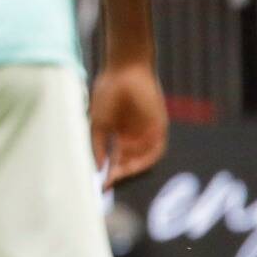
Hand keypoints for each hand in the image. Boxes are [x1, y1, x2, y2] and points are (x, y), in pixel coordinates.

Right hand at [89, 59, 167, 185]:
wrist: (124, 72)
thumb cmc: (108, 93)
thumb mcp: (98, 124)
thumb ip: (98, 147)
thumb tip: (97, 168)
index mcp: (119, 135)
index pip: (116, 159)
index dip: (108, 172)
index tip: (98, 184)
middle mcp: (135, 136)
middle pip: (129, 162)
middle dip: (118, 174)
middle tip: (107, 183)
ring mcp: (147, 132)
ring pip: (141, 158)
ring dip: (130, 169)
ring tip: (116, 175)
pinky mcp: (159, 127)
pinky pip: (156, 149)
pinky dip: (145, 159)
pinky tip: (131, 163)